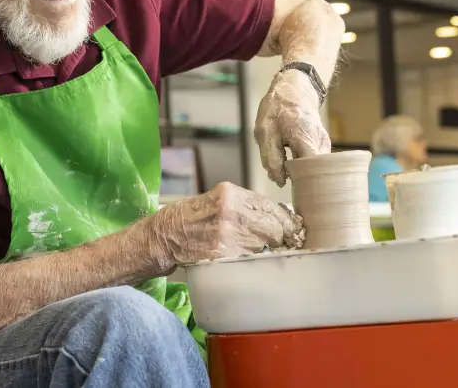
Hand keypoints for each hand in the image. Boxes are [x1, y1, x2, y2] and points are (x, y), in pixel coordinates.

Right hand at [148, 183, 304, 265]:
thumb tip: (281, 219)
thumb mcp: (217, 200)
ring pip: (264, 247)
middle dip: (282, 239)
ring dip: (267, 253)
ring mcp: (226, 235)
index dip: (288, 222)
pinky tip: (247, 263)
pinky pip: (249, 261)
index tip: (295, 231)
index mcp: (231, 194)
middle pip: (274, 228)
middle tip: (284, 246)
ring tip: (259, 254)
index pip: (272, 208)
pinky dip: (252, 263)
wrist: (162, 236)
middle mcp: (230, 211)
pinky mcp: (220, 255)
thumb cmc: (190, 218)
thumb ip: (245, 206)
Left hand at [254, 69, 330, 186]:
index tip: (285, 179)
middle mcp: (320, 142)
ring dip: (299, 169)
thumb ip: (271, 158)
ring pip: (314, 167)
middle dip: (297, 176)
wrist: (294, 88)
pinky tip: (291, 156)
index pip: (309, 171)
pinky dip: (302, 162)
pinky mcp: (323, 143)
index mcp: (304, 138)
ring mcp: (324, 142)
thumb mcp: (265, 131)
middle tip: (281, 171)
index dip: (298, 180)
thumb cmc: (277, 108)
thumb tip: (280, 181)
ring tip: (285, 160)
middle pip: (313, 171)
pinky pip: (314, 160)